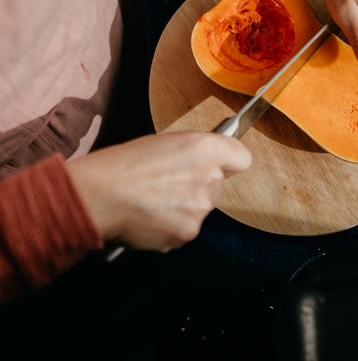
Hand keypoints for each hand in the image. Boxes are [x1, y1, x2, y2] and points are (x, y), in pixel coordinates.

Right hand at [65, 132, 251, 252]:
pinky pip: (185, 229)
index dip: (228, 161)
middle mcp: (210, 178)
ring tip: (151, 201)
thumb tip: (204, 161)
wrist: (97, 196)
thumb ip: (193, 152)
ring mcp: (201, 208)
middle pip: (217, 185)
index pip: (241, 158)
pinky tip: (148, 217)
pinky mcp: (188, 232)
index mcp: (205, 149)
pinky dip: (170, 226)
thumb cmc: (121, 165)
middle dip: (198, 186)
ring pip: (200, 208)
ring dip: (183, 207)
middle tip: (166, 184)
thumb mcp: (162, 142)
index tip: (219, 164)